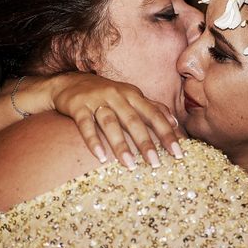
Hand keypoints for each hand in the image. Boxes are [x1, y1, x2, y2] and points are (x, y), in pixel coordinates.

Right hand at [29, 72, 185, 168]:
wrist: (69, 82)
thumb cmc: (106, 93)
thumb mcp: (130, 96)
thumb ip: (153, 108)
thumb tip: (175, 122)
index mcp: (132, 94)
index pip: (154, 114)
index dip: (167, 133)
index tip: (178, 152)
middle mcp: (116, 95)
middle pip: (134, 120)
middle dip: (145, 142)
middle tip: (155, 163)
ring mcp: (96, 100)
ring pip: (111, 122)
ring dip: (120, 144)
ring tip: (130, 165)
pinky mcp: (78, 106)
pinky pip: (86, 124)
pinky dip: (93, 140)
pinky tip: (100, 156)